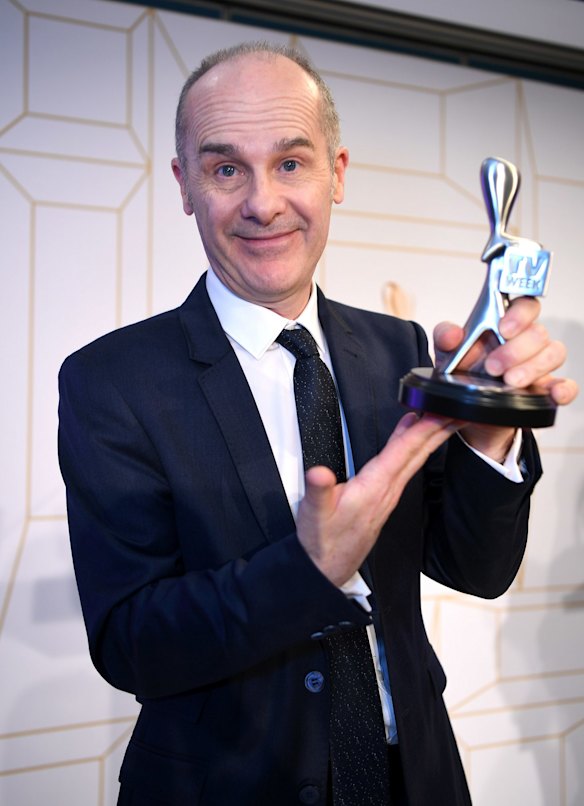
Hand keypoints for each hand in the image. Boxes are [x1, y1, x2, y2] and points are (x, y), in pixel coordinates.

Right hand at [296, 413, 459, 585]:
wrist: (327, 568)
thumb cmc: (322, 540)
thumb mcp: (315, 514)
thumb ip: (319, 491)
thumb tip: (320, 473)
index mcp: (374, 486)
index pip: (404, 450)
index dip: (423, 428)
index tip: (441, 410)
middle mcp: (387, 489)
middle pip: (419, 452)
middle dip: (440, 427)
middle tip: (460, 406)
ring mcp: (388, 494)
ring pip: (415, 458)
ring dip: (431, 436)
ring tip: (444, 416)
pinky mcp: (384, 498)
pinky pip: (406, 466)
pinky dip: (414, 447)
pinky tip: (412, 439)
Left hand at [434, 297, 578, 459]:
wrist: (466, 411)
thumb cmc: (464, 373)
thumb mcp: (447, 354)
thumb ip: (445, 338)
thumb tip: (452, 334)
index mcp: (505, 325)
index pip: (525, 306)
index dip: (519, 314)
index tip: (503, 328)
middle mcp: (525, 342)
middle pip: (539, 332)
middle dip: (516, 350)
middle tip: (493, 367)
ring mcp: (538, 366)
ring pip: (554, 354)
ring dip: (532, 368)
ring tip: (509, 382)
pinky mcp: (544, 391)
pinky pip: (567, 385)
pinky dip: (563, 389)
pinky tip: (552, 393)